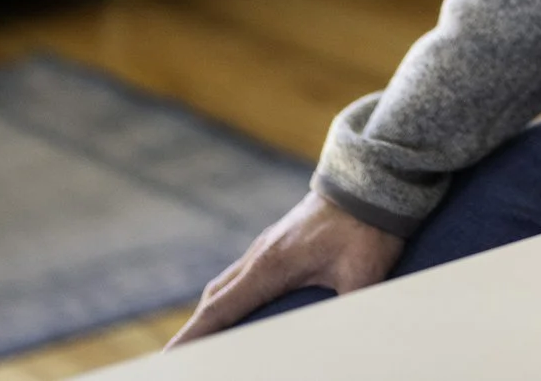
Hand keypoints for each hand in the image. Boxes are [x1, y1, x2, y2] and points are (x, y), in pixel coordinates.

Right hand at [167, 188, 405, 346]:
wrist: (372, 180)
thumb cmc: (366, 227)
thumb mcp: (364, 274)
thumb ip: (352, 309)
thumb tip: (353, 338)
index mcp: (270, 266)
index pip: (220, 311)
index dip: (192, 339)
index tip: (168, 360)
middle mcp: (260, 255)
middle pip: (213, 300)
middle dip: (194, 333)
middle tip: (177, 361)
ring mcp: (267, 245)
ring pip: (225, 285)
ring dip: (210, 314)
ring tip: (202, 344)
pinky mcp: (279, 242)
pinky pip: (242, 275)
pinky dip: (229, 298)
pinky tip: (238, 312)